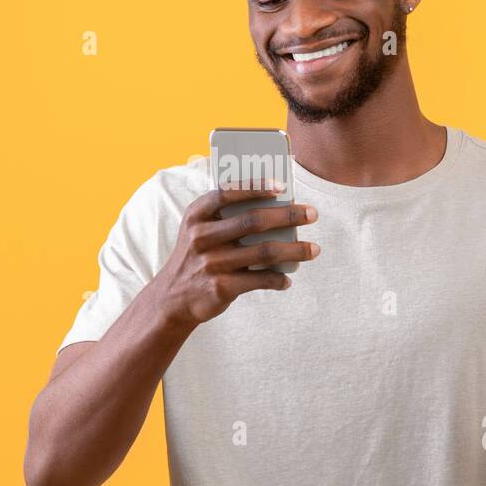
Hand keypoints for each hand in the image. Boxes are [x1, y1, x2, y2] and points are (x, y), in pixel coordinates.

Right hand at [151, 180, 320, 328]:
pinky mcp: (221, 288)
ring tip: (313, 249)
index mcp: (196, 216)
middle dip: (288, 216)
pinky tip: (287, 279)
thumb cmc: (197, 256)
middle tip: (312, 214)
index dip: (256, 187)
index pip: (227, 193)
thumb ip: (225, 216)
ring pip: (265, 252)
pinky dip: (278, 279)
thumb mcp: (198, 230)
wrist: (172, 299)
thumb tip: (277, 206)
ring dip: (295, 250)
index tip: (282, 186)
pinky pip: (260, 280)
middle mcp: (202, 237)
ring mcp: (211, 264)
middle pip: (254, 221)